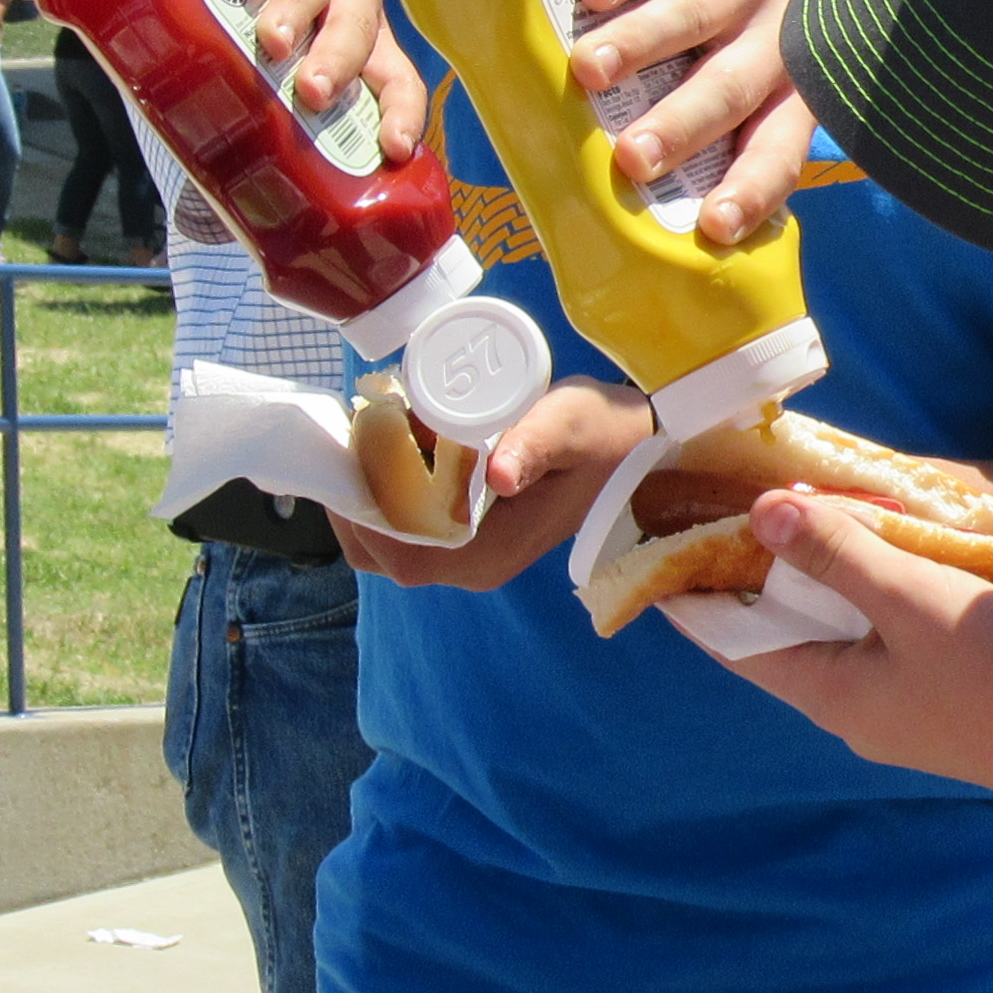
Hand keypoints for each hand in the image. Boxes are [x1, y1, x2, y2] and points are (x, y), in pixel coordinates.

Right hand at [219, 0, 425, 159]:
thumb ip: (244, 125)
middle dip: (341, 58)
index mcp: (353, 42)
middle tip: (310, 91)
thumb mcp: (234, 80)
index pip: (396, 77)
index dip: (401, 110)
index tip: (393, 148)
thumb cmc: (212, 35)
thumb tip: (225, 209)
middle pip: (362, 19)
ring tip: (271, 38)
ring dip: (302, 6)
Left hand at [330, 377, 656, 589]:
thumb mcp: (571, 425)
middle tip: (351, 433)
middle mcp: (473, 567)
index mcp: (489, 553)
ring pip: (387, 543)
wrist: (642, 451)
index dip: (361, 511)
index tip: (349, 453)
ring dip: (366, 494)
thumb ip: (534, 444)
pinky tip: (393, 447)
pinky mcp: (470, 538)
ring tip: (369, 433)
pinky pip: (407, 529)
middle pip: (379, 552)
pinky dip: (386, 494)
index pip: (399, 551)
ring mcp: (470, 557)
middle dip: (353, 498)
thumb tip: (498, 474)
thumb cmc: (606, 435)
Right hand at [567, 0, 813, 243]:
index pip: (777, 152)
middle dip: (682, 126)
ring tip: (589, 71)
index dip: (752, 190)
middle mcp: (774, 42)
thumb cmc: (703, 57)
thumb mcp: (717, 105)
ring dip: (641, 45)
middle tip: (632, 158)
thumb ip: (684, 154)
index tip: (714, 227)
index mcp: (786, 99)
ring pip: (694, 16)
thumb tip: (608, 236)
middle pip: (731, 89)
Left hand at [721, 491, 992, 805]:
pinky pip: (900, 627)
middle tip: (755, 497)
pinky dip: (893, 582)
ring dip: (842, 568)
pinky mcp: (950, 688)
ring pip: (852, 623)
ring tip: (830, 505)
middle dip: (774, 566)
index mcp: (829, 692)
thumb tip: (758, 514)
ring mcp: (906, 700)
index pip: (736, 641)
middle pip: (793, 628)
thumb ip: (836, 554)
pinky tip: (912, 541)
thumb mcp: (909, 598)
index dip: (700, 593)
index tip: (670, 541)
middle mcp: (856, 704)